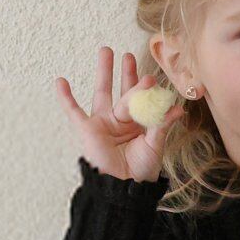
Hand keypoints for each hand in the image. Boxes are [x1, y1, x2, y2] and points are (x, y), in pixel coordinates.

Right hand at [55, 45, 186, 182]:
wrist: (124, 189)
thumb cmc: (141, 171)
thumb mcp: (154, 145)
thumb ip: (161, 125)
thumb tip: (178, 109)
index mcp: (138, 123)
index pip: (142, 100)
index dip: (146, 90)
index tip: (152, 79)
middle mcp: (120, 120)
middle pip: (123, 90)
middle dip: (126, 73)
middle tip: (128, 55)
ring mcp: (103, 123)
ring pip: (102, 92)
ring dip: (104, 72)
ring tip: (106, 51)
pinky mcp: (87, 130)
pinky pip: (73, 112)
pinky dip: (66, 98)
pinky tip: (60, 81)